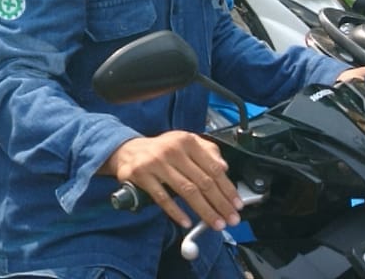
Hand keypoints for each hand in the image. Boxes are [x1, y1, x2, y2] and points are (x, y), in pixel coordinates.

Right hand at [99, 131, 241, 230]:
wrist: (127, 150)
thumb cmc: (161, 150)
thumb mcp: (185, 143)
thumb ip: (207, 152)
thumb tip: (224, 168)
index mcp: (187, 141)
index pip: (214, 168)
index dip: (227, 189)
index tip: (236, 205)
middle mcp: (172, 149)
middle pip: (203, 181)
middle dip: (220, 204)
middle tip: (230, 219)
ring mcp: (156, 162)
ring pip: (186, 190)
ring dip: (204, 210)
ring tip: (215, 223)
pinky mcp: (141, 175)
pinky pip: (162, 197)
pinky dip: (176, 212)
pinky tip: (187, 221)